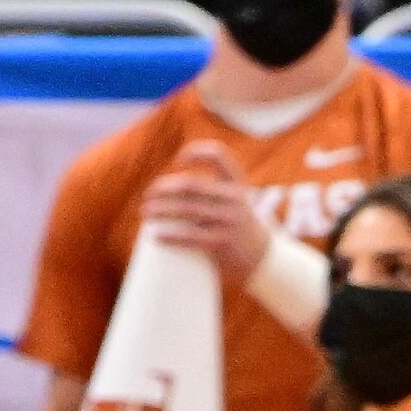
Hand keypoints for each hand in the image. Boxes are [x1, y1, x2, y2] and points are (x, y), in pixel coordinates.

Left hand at [138, 152, 274, 283]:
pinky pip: (189, 236)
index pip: (218, 155)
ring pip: (185, 209)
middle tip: (149, 195)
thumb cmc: (239, 226)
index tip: (179, 161)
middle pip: (190, 185)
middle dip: (163, 188)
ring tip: (146, 212)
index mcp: (237, 183)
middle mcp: (234, 197)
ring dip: (160, 210)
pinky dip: (169, 235)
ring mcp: (228, 219)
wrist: (264, 258)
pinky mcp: (222, 241)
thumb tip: (170, 188)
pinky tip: (155, 235)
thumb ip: (212, 190)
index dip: (196, 152)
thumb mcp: (235, 201)